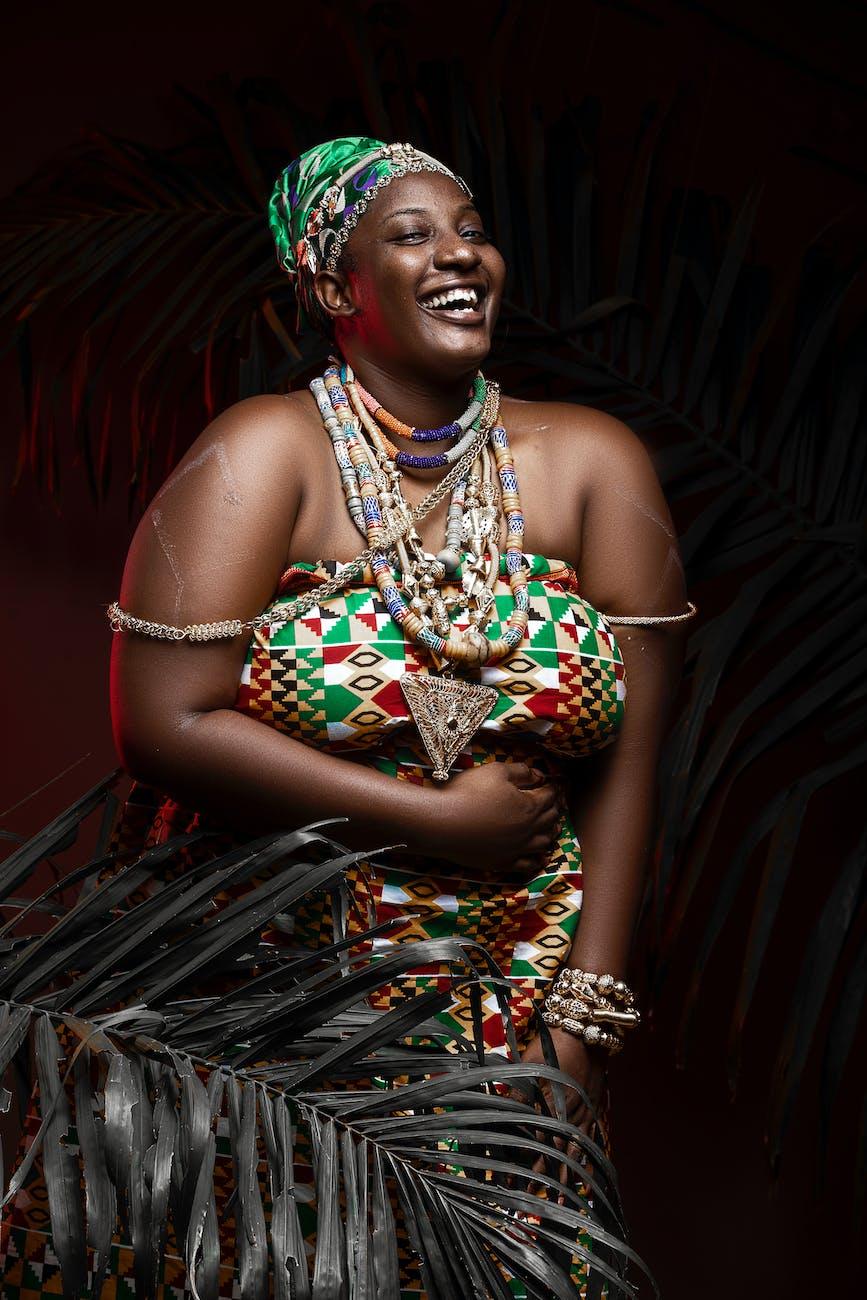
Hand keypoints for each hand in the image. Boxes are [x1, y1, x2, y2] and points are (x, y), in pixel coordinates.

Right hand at [430, 761, 565, 874]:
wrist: (443, 823)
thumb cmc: (469, 792)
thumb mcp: (496, 771)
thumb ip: (520, 771)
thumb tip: (538, 775)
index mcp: (529, 805)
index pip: (549, 796)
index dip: (553, 788)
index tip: (555, 784)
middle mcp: (528, 829)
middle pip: (550, 819)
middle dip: (555, 808)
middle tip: (556, 802)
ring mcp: (517, 849)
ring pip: (543, 842)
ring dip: (551, 833)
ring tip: (553, 827)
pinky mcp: (503, 862)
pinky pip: (528, 864)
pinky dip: (538, 860)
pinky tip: (541, 857)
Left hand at [515, 1028, 608, 1202]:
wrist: (586, 1030)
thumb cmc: (552, 1043)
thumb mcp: (529, 1063)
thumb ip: (516, 1088)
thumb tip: (496, 1107)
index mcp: (548, 1100)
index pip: (529, 1137)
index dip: (517, 1159)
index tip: (505, 1178)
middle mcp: (567, 1112)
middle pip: (549, 1150)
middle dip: (536, 1175)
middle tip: (525, 1199)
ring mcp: (583, 1113)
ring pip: (571, 1152)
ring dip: (561, 1176)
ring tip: (556, 1201)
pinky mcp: (594, 1111)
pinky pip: (590, 1143)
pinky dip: (585, 1162)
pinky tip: (583, 1178)